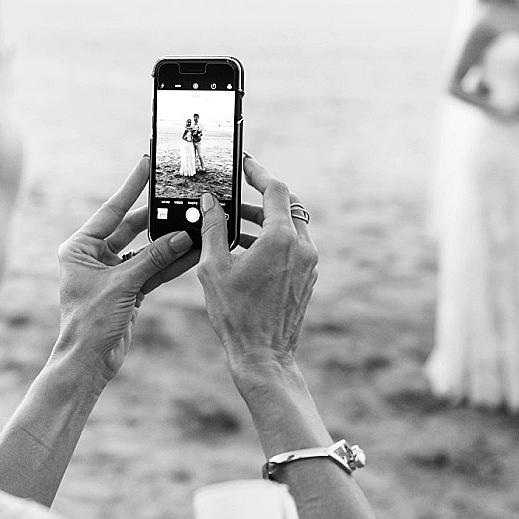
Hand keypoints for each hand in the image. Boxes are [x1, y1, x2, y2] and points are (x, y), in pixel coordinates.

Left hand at [54, 155, 195, 384]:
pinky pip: (152, 270)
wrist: (89, 363)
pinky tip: (191, 252)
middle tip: (179, 197)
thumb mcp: (123, 283)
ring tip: (193, 226)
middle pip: (131, 228)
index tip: (146, 165)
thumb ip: (154, 257)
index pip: (111, 210)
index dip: (131, 187)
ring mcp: (112, 273)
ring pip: (146, 250)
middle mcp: (93, 256)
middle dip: (157, 217)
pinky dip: (170, 263)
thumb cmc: (90, 322)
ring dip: (168, 243)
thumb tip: (183, 236)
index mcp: (79, 247)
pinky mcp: (127, 289)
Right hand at [194, 155, 318, 369]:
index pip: (274, 189)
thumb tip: (210, 201)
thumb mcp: (214, 267)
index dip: (258, 172)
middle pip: (287, 205)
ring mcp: (308, 263)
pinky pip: (293, 246)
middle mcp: (301, 247)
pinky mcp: (307, 277)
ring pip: (290, 226)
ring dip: (264, 221)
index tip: (244, 163)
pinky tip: (247, 251)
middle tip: (236, 197)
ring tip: (233, 227)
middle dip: (260, 198)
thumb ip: (212, 228)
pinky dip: (273, 239)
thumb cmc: (236, 314)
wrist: (263, 355)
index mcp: (281, 239)